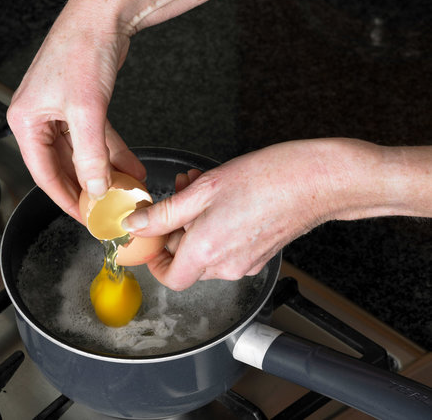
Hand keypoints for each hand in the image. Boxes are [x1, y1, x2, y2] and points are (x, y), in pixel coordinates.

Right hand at [7, 0, 223, 219]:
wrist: (104, 15)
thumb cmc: (82, 49)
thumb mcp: (86, 110)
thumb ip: (90, 155)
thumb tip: (95, 187)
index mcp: (27, 120)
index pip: (43, 174)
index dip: (65, 199)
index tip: (84, 216)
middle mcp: (40, 118)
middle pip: (63, 166)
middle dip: (88, 188)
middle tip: (104, 208)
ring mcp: (62, 111)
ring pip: (82, 154)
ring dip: (105, 172)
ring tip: (124, 190)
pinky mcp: (82, 105)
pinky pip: (96, 139)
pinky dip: (112, 153)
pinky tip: (129, 167)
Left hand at [123, 138, 429, 289]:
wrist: (320, 181)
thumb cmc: (267, 179)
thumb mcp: (203, 190)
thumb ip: (164, 213)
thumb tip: (135, 225)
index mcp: (207, 252)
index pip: (171, 277)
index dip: (156, 261)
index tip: (152, 238)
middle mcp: (227, 265)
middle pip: (187, 260)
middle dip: (177, 226)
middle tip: (179, 192)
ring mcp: (246, 263)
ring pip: (207, 249)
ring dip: (196, 220)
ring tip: (200, 185)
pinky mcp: (261, 254)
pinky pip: (228, 245)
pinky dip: (217, 224)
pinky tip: (223, 196)